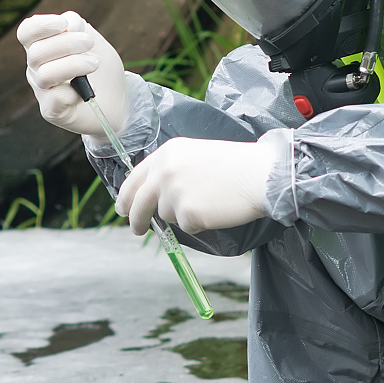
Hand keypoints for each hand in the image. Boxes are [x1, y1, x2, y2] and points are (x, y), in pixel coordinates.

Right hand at [18, 11, 127, 136]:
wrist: (117, 99)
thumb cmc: (100, 66)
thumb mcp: (93, 39)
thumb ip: (77, 25)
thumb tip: (66, 25)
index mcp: (42, 46)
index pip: (26, 33)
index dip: (39, 26)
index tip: (62, 23)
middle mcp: (36, 68)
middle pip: (36, 52)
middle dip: (67, 43)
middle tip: (90, 43)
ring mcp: (42, 90)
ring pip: (45, 74)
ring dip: (74, 65)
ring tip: (94, 64)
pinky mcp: (50, 110)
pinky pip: (55, 98)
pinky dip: (74, 92)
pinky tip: (86, 91)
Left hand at [117, 137, 273, 234]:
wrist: (260, 174)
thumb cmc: (234, 165)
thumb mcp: (195, 155)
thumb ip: (170, 170)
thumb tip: (152, 196)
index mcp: (166, 153)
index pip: (134, 178)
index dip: (126, 196)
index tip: (124, 207)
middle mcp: (164, 171)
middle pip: (138, 203)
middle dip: (136, 218)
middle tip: (137, 229)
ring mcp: (173, 192)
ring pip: (165, 215)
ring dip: (182, 215)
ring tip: (208, 200)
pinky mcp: (187, 213)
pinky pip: (186, 227)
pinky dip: (199, 223)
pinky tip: (215, 209)